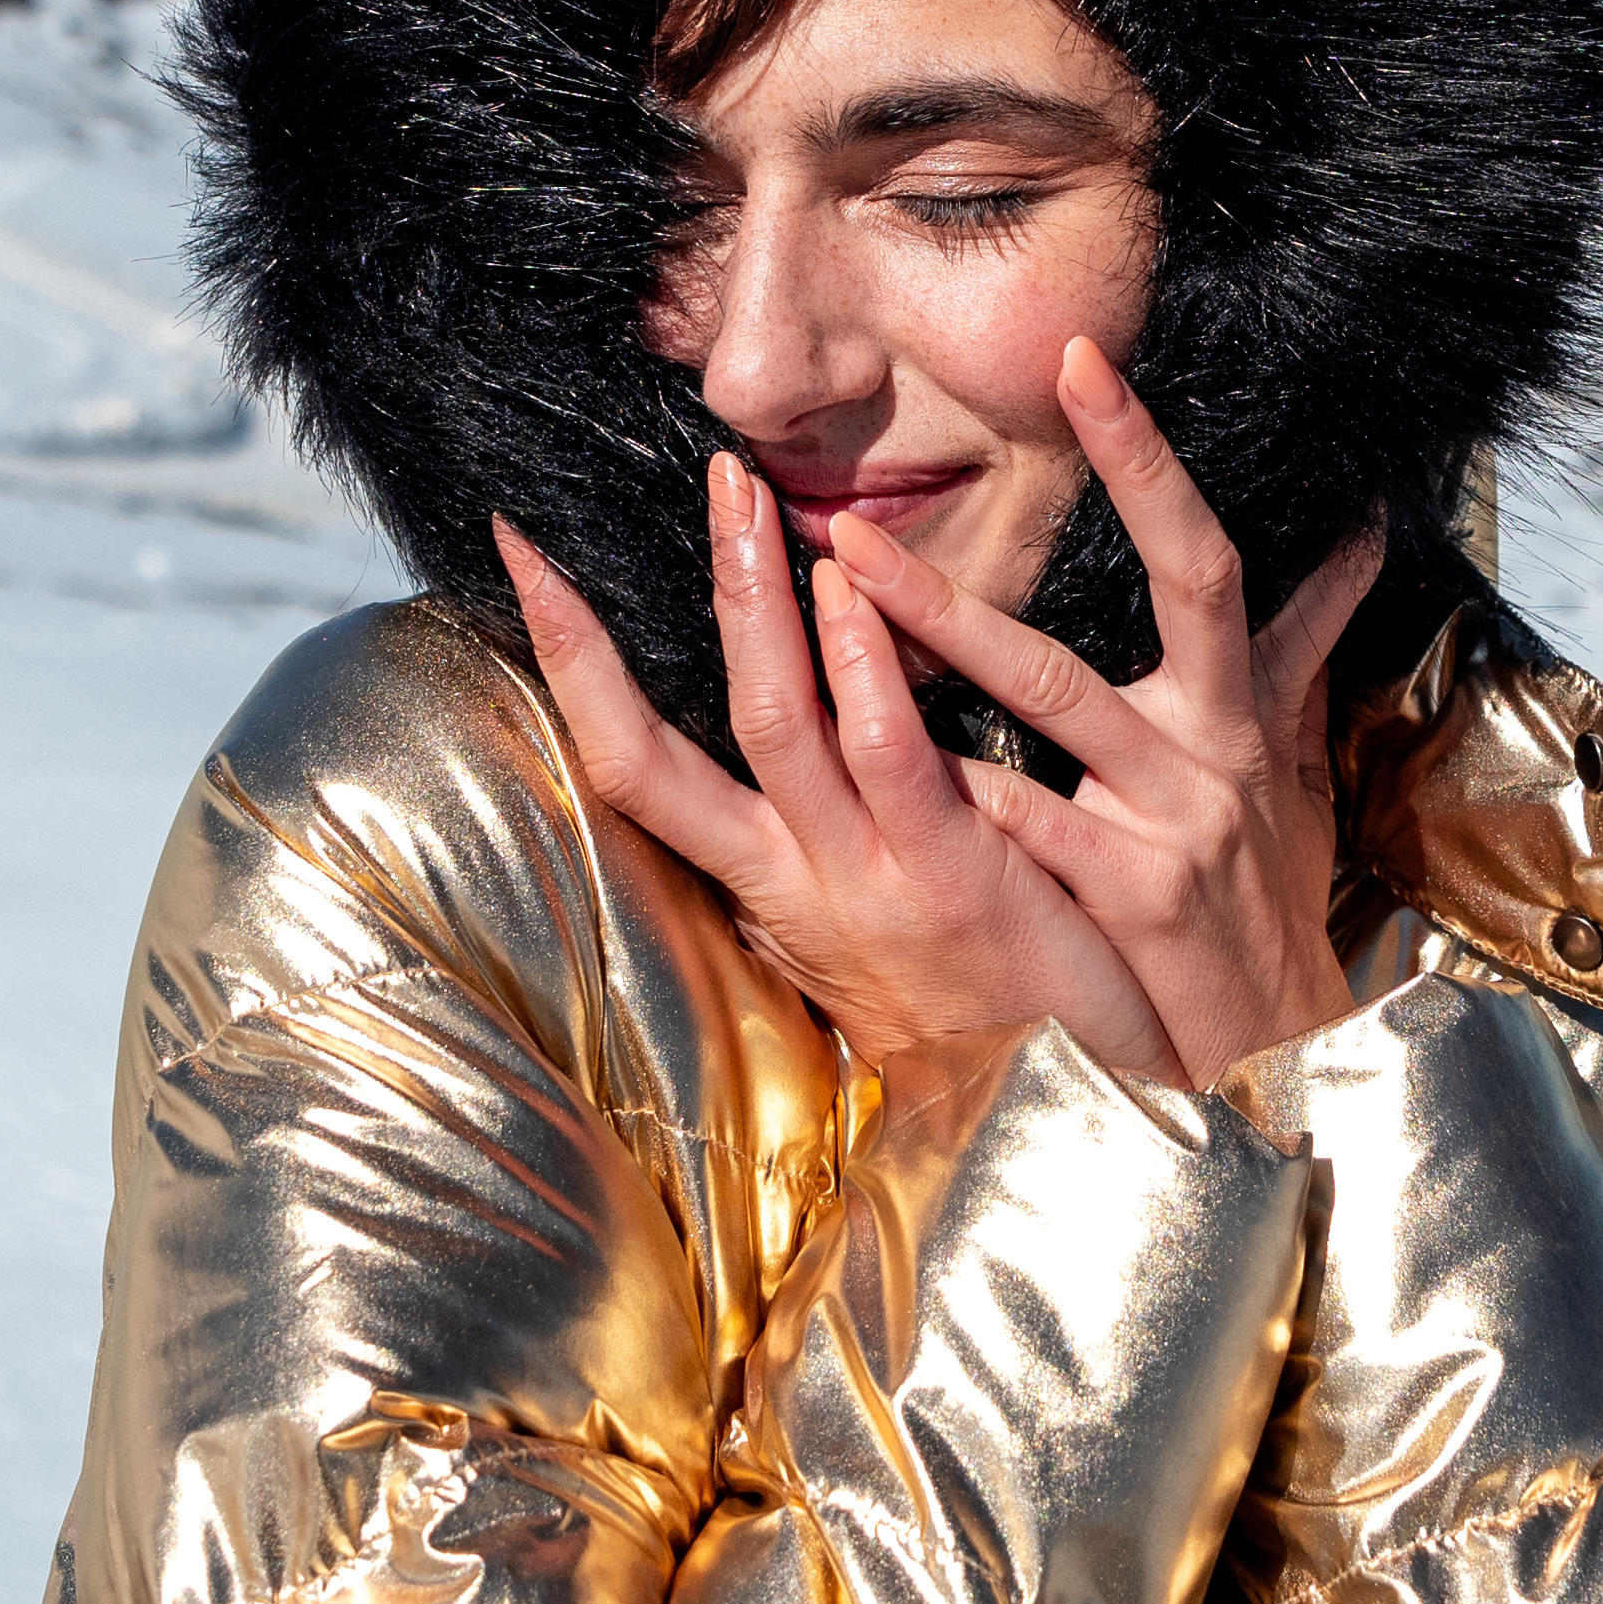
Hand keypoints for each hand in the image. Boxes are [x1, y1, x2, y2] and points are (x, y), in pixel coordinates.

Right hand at [498, 463, 1173, 1089]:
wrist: (1080, 1108)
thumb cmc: (985, 999)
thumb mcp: (870, 920)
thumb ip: (824, 832)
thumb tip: (781, 737)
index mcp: (762, 886)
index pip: (629, 764)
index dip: (567, 662)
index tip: (522, 556)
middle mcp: (791, 885)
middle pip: (660, 745)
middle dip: (625, 618)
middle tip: (632, 495)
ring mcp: (864, 883)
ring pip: (774, 730)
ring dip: (754, 606)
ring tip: (743, 497)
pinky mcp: (952, 882)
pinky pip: (889, 760)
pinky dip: (861, 673)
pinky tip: (851, 592)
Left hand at [807, 340, 1385, 1084]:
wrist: (1281, 1042)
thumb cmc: (1267, 892)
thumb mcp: (1294, 761)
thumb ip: (1303, 643)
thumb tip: (1361, 536)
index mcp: (1238, 702)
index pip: (1205, 551)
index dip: (1150, 456)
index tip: (1085, 361)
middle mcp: (1215, 742)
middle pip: (1158, 591)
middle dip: (1082, 495)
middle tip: (980, 407)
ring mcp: (1175, 815)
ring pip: (1059, 695)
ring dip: (951, 626)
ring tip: (848, 572)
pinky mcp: (1133, 895)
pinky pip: (1032, 822)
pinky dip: (966, 785)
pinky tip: (882, 750)